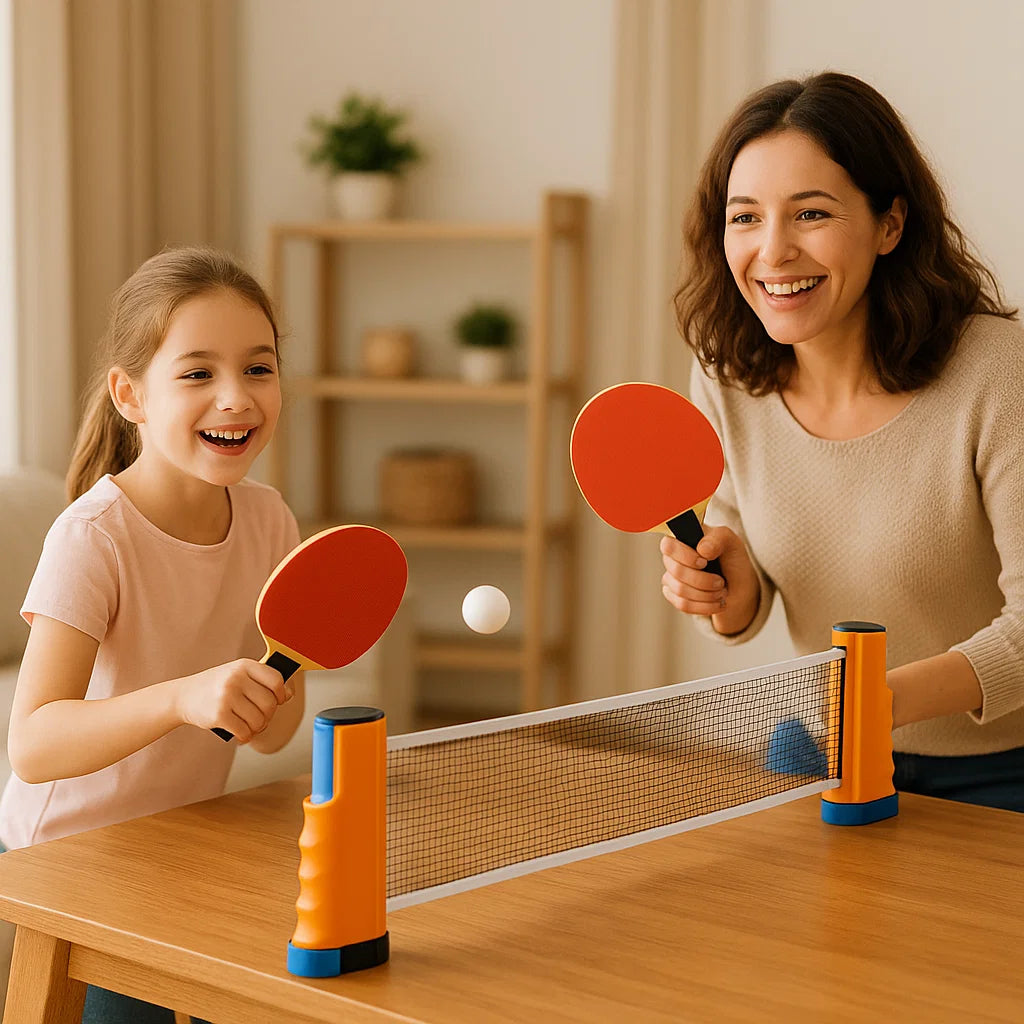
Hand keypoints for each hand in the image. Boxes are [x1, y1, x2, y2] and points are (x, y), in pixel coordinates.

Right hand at [173, 659, 292, 743]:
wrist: (183, 696)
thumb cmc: (216, 686)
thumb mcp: (238, 674)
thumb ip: (262, 681)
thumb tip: (289, 694)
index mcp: (244, 665)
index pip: (276, 680)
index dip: (282, 694)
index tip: (279, 700)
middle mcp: (236, 679)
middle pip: (270, 703)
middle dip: (268, 715)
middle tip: (260, 717)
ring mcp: (227, 696)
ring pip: (259, 720)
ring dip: (257, 728)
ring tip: (250, 725)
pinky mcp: (219, 715)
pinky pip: (245, 732)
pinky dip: (246, 736)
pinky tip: (241, 733)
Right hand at [660, 526, 759, 634]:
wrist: (740, 586)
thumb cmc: (732, 560)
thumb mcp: (731, 542)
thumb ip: (718, 538)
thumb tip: (702, 549)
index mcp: (683, 540)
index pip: (668, 546)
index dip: (685, 556)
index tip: (704, 561)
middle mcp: (673, 559)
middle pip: (676, 571)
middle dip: (703, 580)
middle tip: (720, 581)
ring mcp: (672, 579)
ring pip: (680, 590)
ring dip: (707, 594)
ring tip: (721, 591)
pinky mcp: (675, 597)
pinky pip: (683, 605)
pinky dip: (705, 606)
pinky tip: (716, 602)